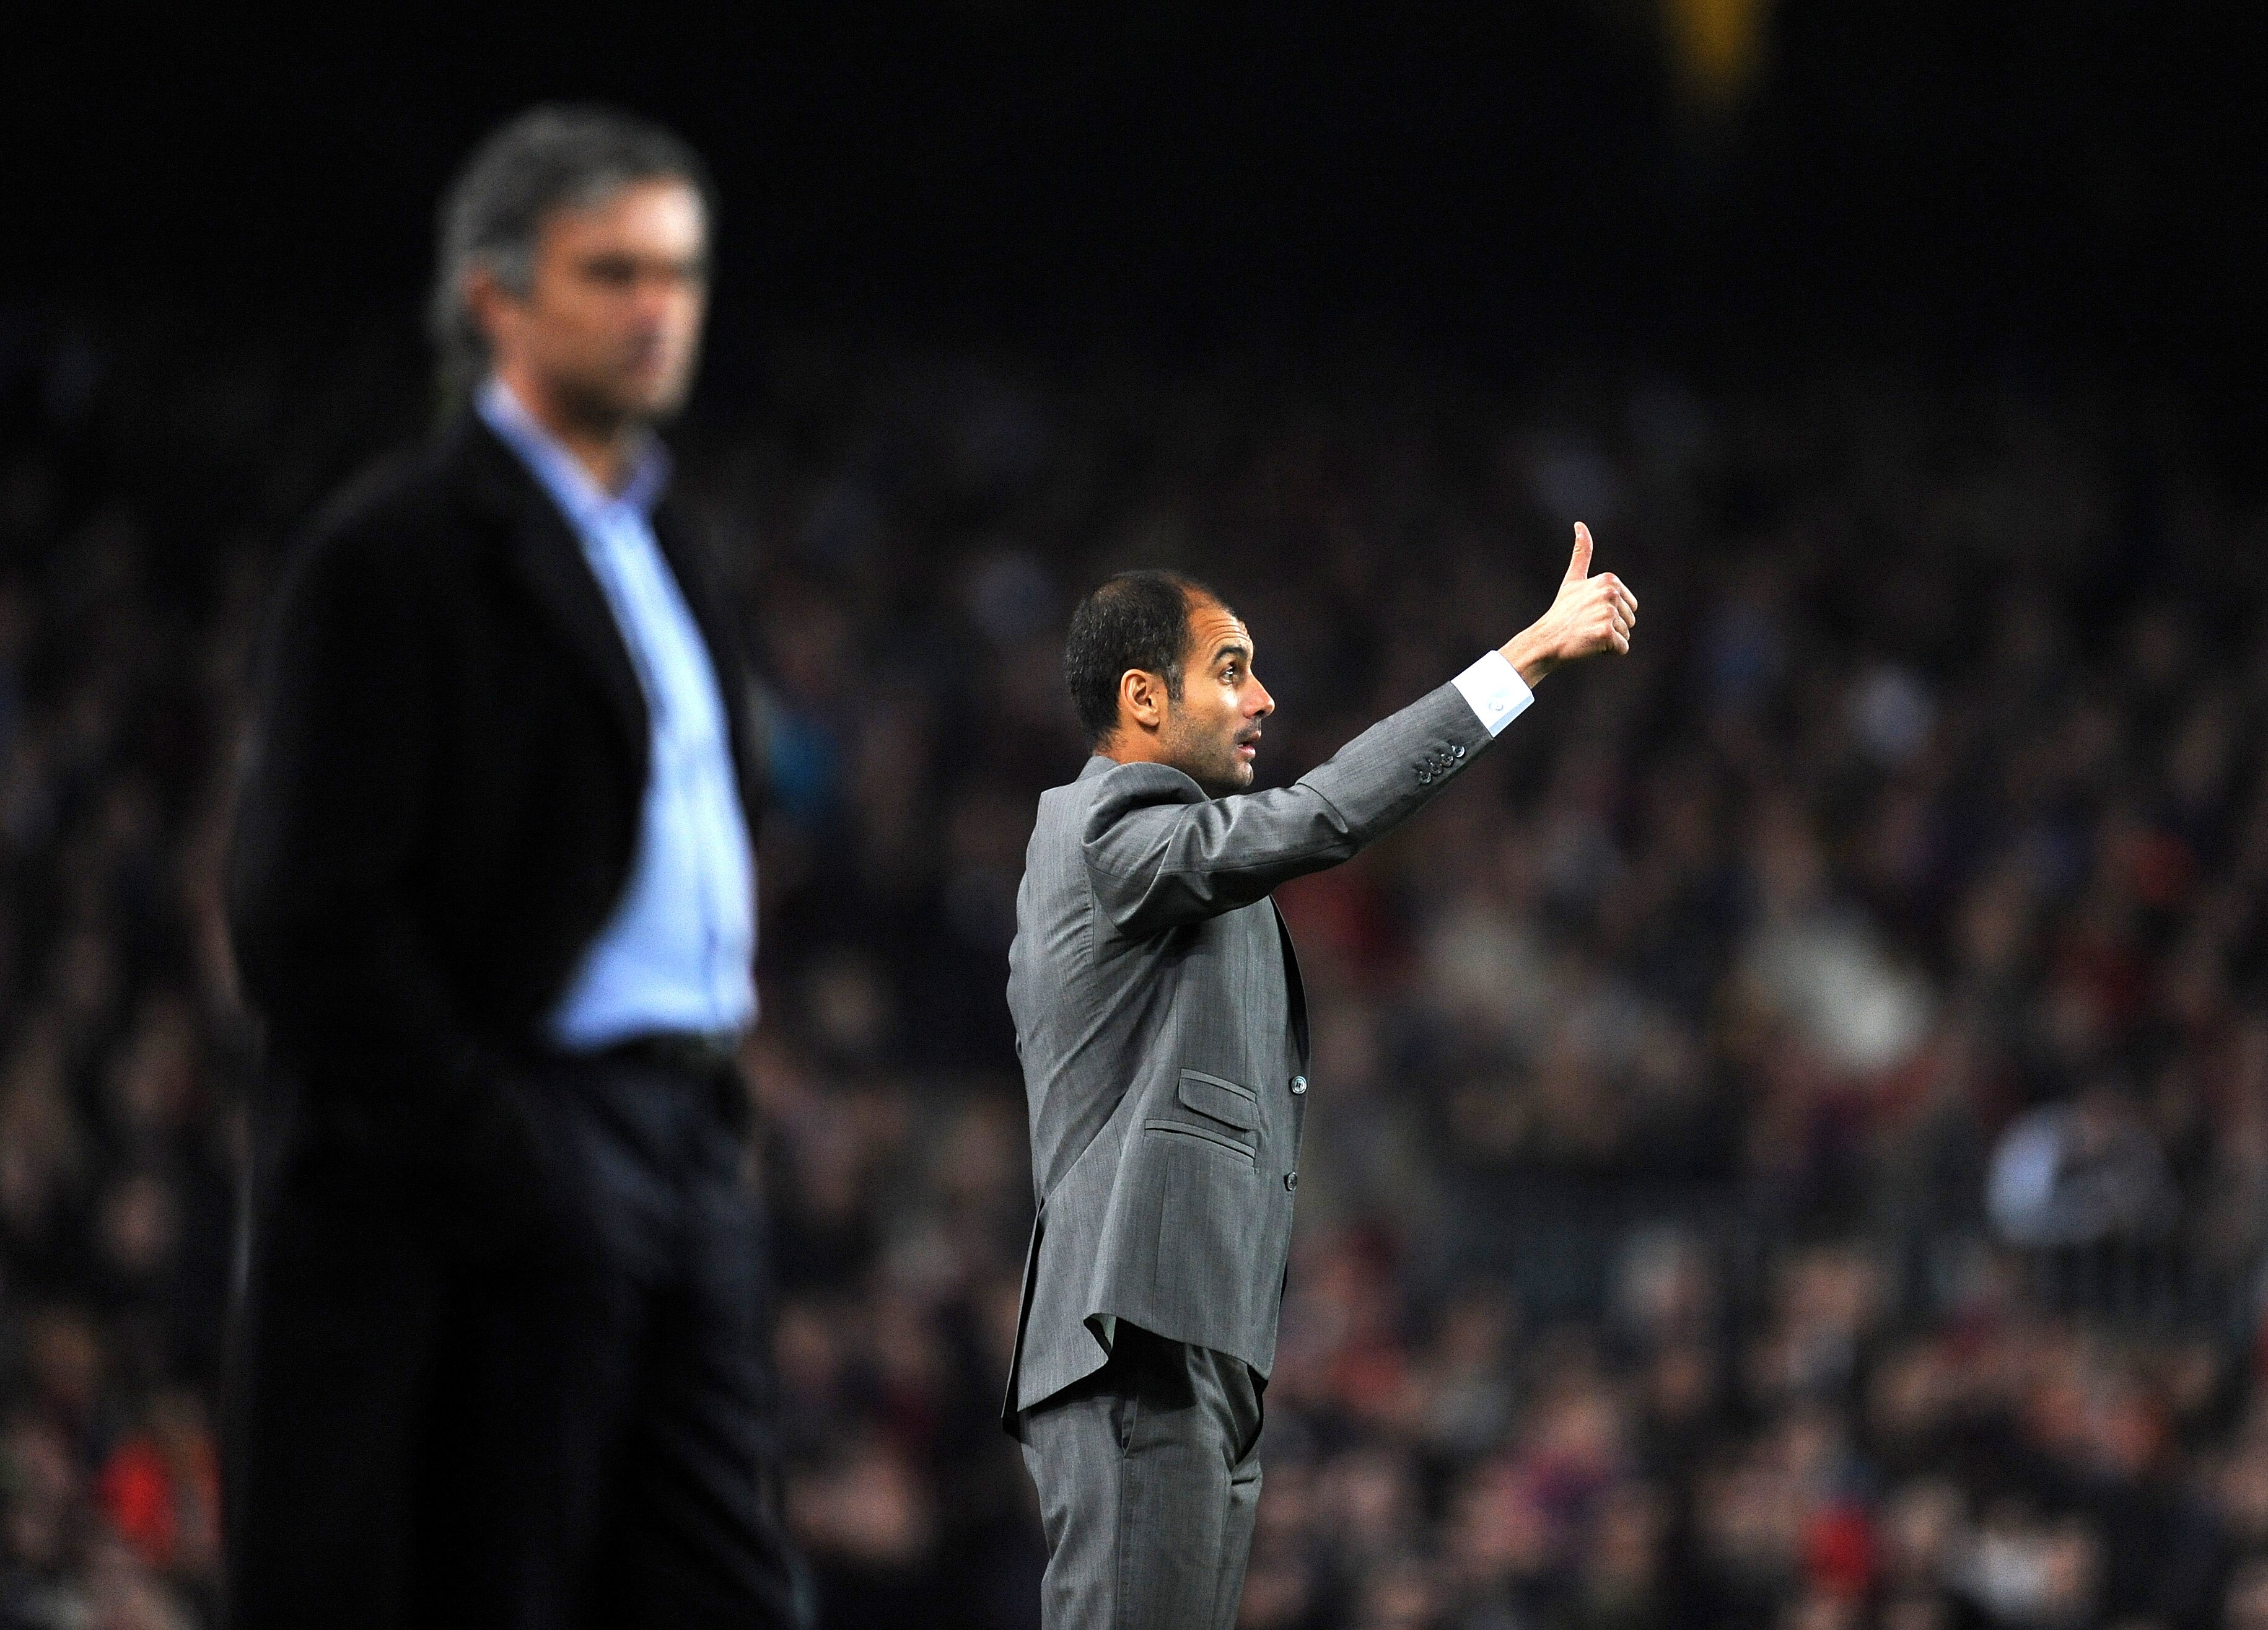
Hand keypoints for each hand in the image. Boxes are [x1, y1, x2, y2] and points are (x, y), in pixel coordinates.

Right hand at [1500, 523, 1636, 685]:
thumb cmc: (1562, 611)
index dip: (1611, 614)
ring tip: (1587, 634)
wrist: (1547, 639)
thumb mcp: (1573, 579)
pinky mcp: (1606, 633)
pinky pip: (1622, 648)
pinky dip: (1608, 652)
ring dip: (1609, 640)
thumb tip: (1580, 524)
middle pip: (1630, 620)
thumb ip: (1582, 552)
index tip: (1589, 612)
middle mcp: (1611, 593)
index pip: (1630, 606)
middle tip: (1587, 625)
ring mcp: (1609, 613)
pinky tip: (1590, 644)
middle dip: (1612, 627)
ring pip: (1626, 635)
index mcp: (1609, 580)